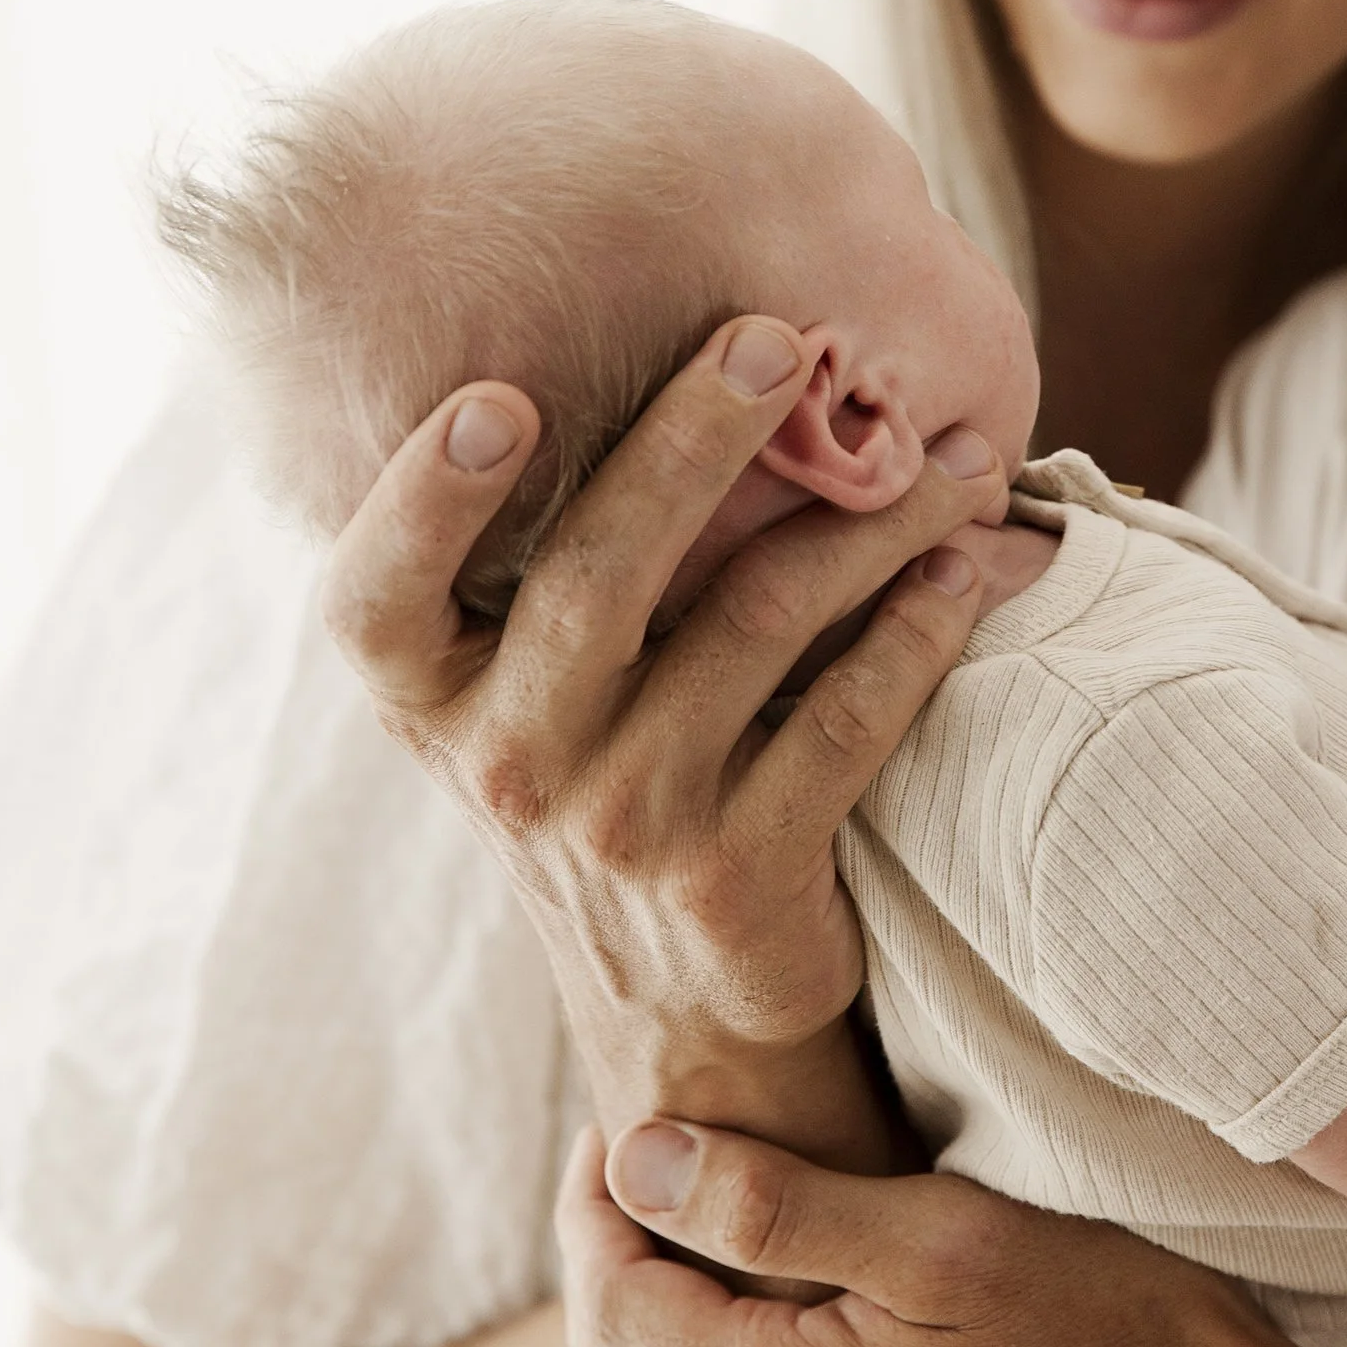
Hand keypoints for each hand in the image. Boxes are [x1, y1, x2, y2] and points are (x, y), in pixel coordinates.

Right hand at [319, 317, 1007, 1124]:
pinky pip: (846, 723)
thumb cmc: (605, 781)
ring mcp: (621, 826)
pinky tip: (971, 569)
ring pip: (757, 625)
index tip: (497, 400)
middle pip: (595, 577)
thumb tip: (665, 346)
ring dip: (872, 521)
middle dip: (692, 442)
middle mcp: (511, 767)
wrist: (677, 1007)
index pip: (375, 599)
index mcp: (431, 703)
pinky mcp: (737, 879)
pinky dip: (917, 631)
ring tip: (957, 452)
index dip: (423, 502)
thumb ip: (534, 558)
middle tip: (776, 338)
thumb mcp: (523, 693)